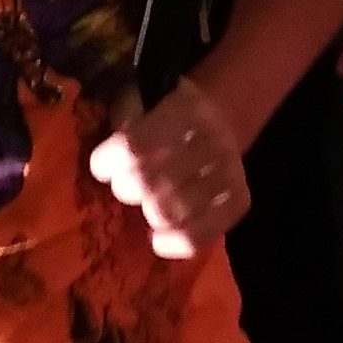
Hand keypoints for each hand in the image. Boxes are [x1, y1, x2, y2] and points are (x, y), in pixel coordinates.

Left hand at [89, 78, 248, 259]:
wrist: (220, 119)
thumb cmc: (165, 115)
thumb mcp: (141, 100)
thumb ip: (123, 121)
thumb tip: (106, 161)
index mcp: (184, 109)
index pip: (133, 147)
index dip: (107, 162)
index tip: (103, 167)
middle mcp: (212, 139)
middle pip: (148, 183)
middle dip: (127, 189)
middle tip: (127, 186)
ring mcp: (229, 171)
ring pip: (171, 213)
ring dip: (148, 215)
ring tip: (146, 206)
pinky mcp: (240, 200)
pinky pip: (200, 236)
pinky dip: (174, 243)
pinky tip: (159, 238)